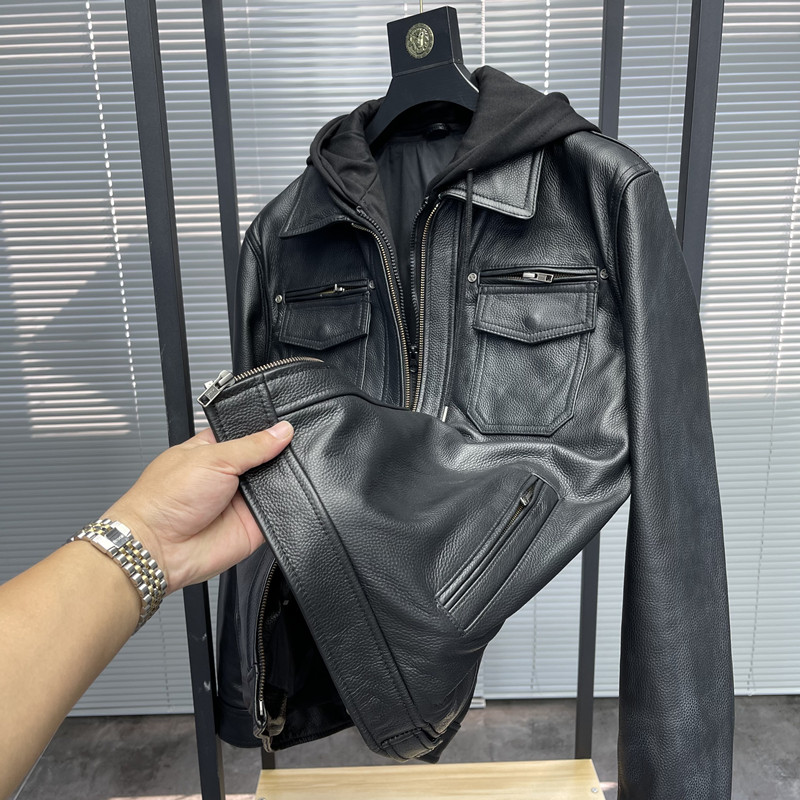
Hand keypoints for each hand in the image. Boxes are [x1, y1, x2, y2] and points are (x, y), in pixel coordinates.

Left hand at [103, 421, 293, 592]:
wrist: (160, 548)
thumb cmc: (165, 500)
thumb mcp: (212, 458)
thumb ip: (251, 445)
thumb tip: (281, 431)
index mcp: (214, 451)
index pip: (249, 434)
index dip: (268, 430)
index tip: (287, 425)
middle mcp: (229, 475)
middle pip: (267, 459)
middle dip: (278, 455)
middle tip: (289, 450)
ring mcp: (242, 501)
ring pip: (276, 484)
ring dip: (283, 480)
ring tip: (282, 475)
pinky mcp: (253, 525)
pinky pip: (279, 512)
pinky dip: (286, 505)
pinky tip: (286, 497)